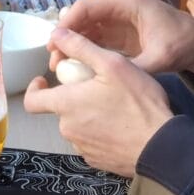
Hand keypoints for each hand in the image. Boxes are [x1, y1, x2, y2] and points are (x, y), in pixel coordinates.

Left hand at [23, 27, 171, 176]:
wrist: (161, 146)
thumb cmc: (138, 103)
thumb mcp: (113, 65)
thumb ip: (81, 48)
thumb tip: (57, 34)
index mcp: (66, 105)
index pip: (32, 101)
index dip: (35, 89)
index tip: (45, 80)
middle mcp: (68, 129)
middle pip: (61, 110)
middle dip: (74, 97)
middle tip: (97, 86)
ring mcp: (83, 148)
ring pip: (77, 126)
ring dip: (88, 115)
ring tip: (113, 105)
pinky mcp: (98, 161)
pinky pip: (92, 142)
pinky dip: (100, 132)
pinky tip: (120, 125)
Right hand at [53, 0, 193, 85]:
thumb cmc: (183, 43)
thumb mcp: (161, 56)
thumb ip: (136, 66)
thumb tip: (111, 78)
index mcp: (126, 2)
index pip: (87, 6)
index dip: (67, 23)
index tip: (54, 43)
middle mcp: (118, 7)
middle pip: (82, 16)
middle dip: (65, 35)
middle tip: (53, 58)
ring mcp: (117, 19)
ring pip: (85, 28)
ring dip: (72, 44)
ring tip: (60, 66)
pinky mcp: (118, 33)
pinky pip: (94, 38)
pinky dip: (83, 49)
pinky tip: (75, 66)